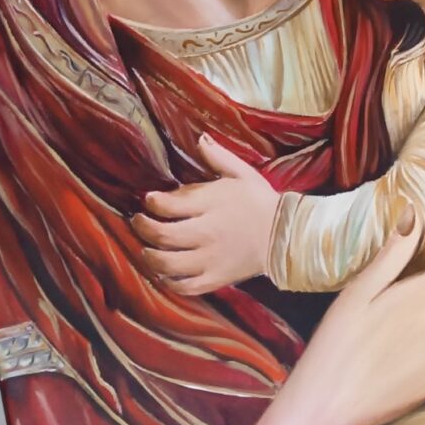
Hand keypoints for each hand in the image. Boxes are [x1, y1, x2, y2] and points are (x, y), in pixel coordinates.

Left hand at [132, 135, 278, 294]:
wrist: (285, 234)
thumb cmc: (260, 201)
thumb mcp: (242, 173)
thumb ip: (218, 157)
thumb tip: (199, 138)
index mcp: (211, 204)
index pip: (168, 204)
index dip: (152, 201)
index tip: (149, 199)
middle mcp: (206, 233)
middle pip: (162, 234)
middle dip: (143, 227)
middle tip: (138, 221)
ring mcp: (210, 259)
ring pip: (167, 263)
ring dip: (149, 256)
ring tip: (145, 248)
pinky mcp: (216, 278)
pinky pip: (185, 286)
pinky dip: (169, 282)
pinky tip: (164, 274)